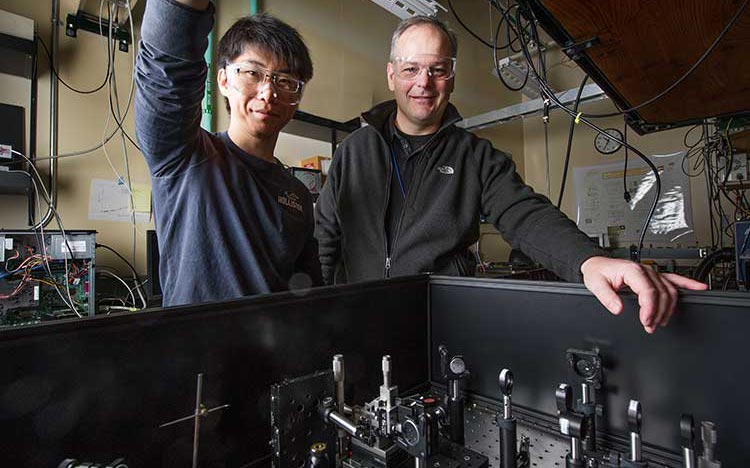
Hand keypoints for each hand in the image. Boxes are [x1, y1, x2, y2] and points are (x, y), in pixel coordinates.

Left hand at [580, 256, 707, 333]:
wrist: (597, 264)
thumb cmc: (598, 272)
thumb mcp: (596, 284)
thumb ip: (606, 297)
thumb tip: (618, 309)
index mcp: (632, 271)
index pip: (648, 291)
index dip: (650, 308)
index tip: (646, 321)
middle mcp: (645, 270)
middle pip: (662, 293)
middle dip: (658, 312)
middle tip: (650, 326)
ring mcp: (652, 272)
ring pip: (670, 290)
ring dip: (668, 308)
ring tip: (660, 322)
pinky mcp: (655, 275)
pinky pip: (675, 279)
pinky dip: (688, 284)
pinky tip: (699, 288)